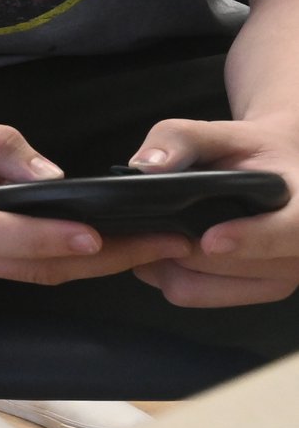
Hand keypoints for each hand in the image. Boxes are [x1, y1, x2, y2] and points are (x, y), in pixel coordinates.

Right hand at [0, 115, 190, 284]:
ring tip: (147, 246)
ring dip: (89, 265)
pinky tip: (94, 242)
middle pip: (31, 269)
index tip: (101, 232)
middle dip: (103, 260)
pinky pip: (13, 269)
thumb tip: (52, 173)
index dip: (51, 237)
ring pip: (28, 275)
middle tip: (165, 244)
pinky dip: (57, 259)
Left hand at [125, 117, 298, 307]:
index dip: (252, 239)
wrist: (278, 171)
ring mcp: (283, 276)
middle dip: (179, 244)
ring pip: (203, 285)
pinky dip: (167, 273)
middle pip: (228, 264)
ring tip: (156, 229)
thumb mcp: (224, 133)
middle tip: (143, 221)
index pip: (293, 232)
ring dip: (167, 260)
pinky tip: (165, 246)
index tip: (211, 240)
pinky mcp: (258, 290)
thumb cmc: (252, 151)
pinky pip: (196, 294)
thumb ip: (184, 138)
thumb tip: (148, 165)